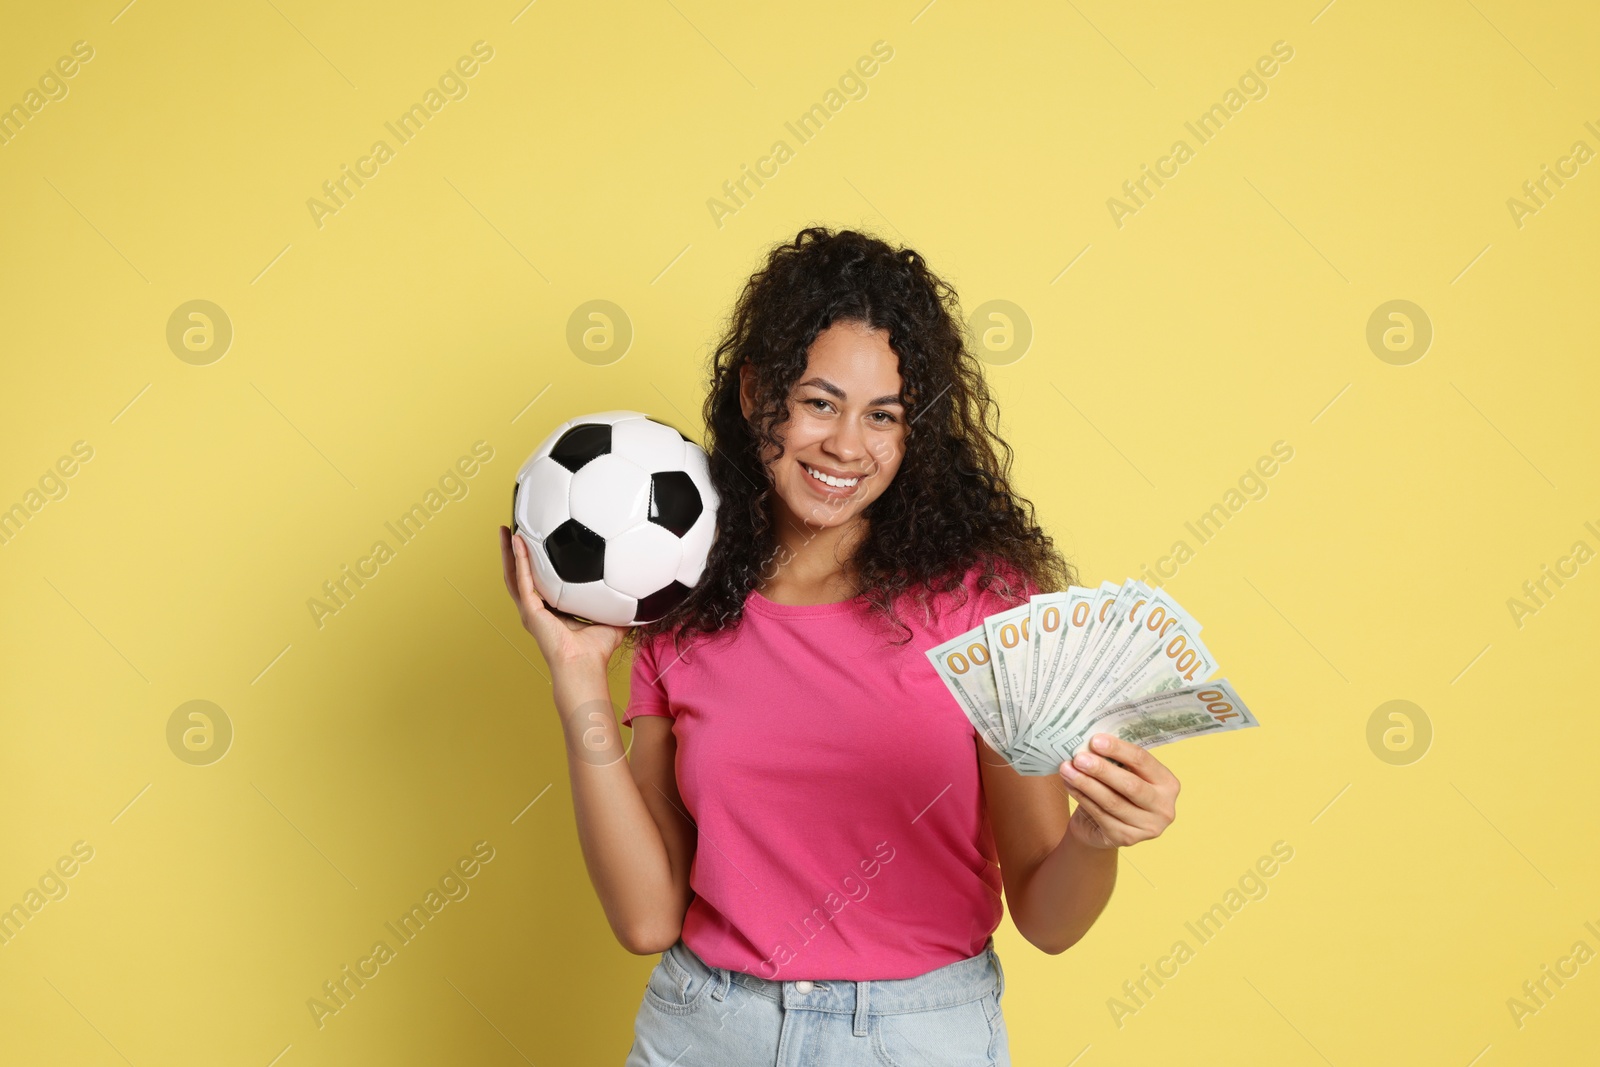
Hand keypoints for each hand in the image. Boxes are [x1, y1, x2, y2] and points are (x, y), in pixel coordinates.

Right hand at [499, 526, 628, 669]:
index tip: (536, 542)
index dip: (535, 563)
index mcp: (552, 611)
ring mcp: (531, 610)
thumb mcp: (612, 618)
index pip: (540, 582)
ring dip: (508, 552)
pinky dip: (519, 560)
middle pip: (519, 575)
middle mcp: (537, 609)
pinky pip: (523, 580)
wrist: (586, 665)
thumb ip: (620, 602)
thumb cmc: (597, 651)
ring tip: (504, 530)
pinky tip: (518, 542)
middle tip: (510, 529)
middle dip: (513, 552)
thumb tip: (640, 586)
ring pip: (513, 575)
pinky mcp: (530, 611)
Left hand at [1058, 734, 1179, 849]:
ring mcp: (1147, 827)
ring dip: (1086, 784)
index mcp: (1168, 783)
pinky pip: (1100, 814)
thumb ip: (1115, 759)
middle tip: (1079, 758)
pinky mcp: (1127, 838)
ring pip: (1112, 802)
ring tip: (1067, 769)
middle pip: (1130, 785)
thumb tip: (1090, 742)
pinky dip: (1082, 797)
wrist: (1103, 827)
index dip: (1118, 750)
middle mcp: (1164, 807)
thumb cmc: (1116, 791)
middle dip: (1102, 770)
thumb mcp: (1123, 772)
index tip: (1095, 740)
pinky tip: (1069, 785)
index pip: (1143, 761)